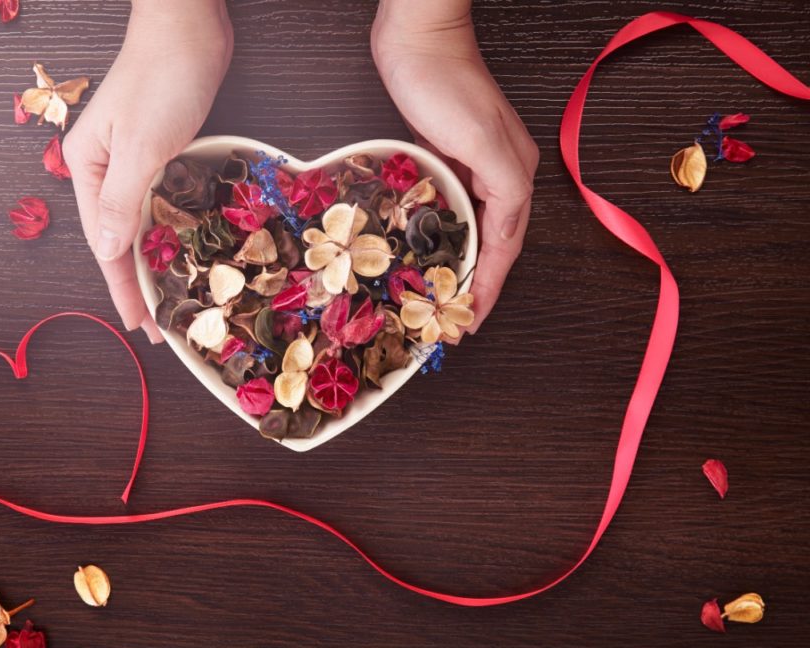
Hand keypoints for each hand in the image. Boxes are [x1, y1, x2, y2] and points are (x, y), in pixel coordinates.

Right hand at [63, 0, 232, 341]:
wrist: (188, 25)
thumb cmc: (163, 78)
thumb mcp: (141, 146)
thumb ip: (122, 202)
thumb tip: (104, 252)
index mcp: (88, 169)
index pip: (104, 245)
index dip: (123, 289)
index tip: (139, 326)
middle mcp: (103, 169)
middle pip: (119, 240)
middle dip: (138, 283)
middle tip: (161, 325)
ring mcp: (131, 161)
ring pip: (141, 225)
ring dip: (156, 261)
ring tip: (174, 300)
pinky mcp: (159, 151)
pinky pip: (161, 203)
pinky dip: (171, 231)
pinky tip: (184, 252)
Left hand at [372, 1, 537, 334]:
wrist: (418, 40)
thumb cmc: (445, 84)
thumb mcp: (481, 139)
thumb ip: (504, 190)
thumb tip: (506, 237)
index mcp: (515, 176)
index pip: (505, 248)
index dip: (489, 289)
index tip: (469, 323)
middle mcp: (500, 176)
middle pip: (493, 244)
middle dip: (477, 285)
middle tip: (454, 321)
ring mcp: (474, 168)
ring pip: (472, 231)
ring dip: (461, 265)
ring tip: (442, 298)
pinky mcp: (447, 160)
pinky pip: (450, 212)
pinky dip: (443, 238)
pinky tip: (427, 253)